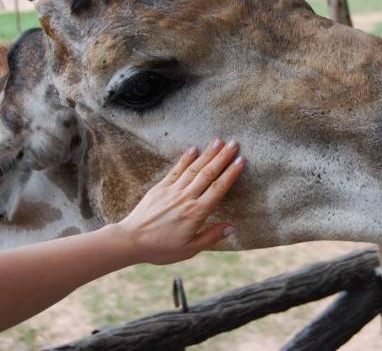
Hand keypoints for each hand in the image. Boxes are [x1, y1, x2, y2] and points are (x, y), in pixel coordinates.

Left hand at [115, 139, 244, 264]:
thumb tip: (232, 227)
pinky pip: (176, 170)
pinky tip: (194, 149)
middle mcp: (186, 198)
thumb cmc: (161, 248)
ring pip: (194, 168)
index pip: (218, 189)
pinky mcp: (160, 188)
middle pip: (208, 173)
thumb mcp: (189, 249)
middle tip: (234, 143)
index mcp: (196, 213)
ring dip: (207, 154)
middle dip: (222, 157)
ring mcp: (172, 191)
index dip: (231, 173)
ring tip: (218, 141)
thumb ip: (211, 236)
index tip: (241, 161)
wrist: (130, 241)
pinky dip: (186, 159)